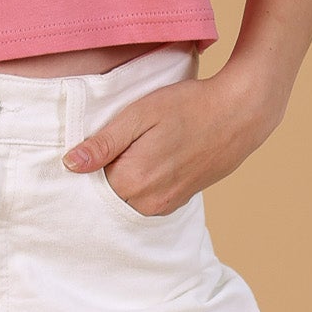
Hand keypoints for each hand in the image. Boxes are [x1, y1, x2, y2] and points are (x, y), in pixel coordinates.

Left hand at [61, 63, 284, 214]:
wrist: (240, 114)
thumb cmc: (189, 106)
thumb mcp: (140, 115)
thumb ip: (104, 143)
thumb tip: (70, 164)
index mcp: (132, 181)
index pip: (87, 185)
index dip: (86, 166)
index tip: (94, 146)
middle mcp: (147, 202)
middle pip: (105, 196)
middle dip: (102, 175)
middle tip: (116, 143)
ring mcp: (164, 205)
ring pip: (125, 199)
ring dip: (123, 180)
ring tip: (136, 148)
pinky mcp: (177, 202)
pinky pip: (144, 200)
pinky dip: (141, 185)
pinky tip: (152, 158)